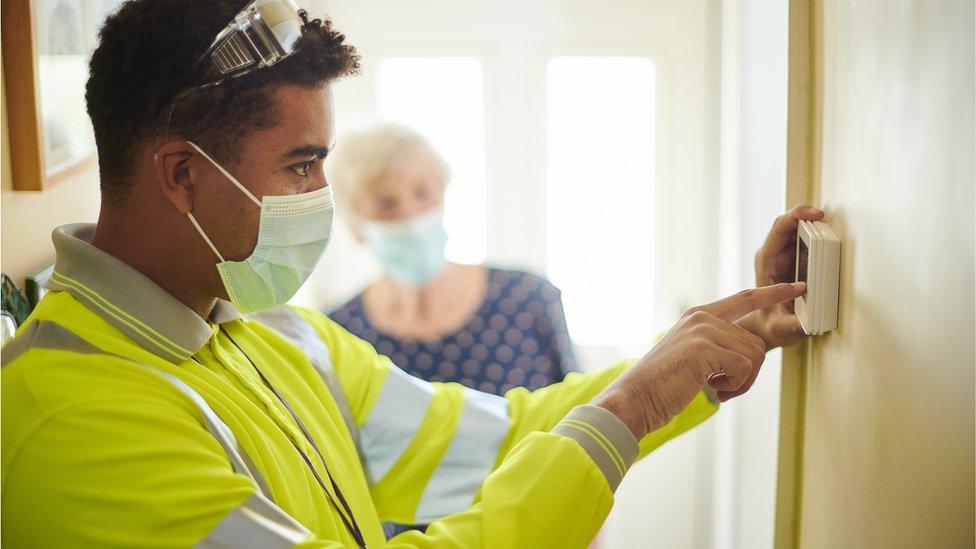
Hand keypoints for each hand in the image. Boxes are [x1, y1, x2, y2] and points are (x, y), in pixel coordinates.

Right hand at [593, 282, 806, 438]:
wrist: (635, 399)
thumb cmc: (663, 385)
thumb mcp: (692, 355)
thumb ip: (717, 345)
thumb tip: (751, 353)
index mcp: (699, 316)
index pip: (744, 298)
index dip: (773, 293)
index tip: (798, 287)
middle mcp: (702, 317)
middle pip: (756, 341)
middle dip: (747, 373)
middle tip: (721, 386)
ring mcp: (703, 330)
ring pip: (754, 356)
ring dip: (741, 382)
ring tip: (713, 387)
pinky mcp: (704, 348)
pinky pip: (745, 369)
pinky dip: (734, 387)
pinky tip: (711, 389)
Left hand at [737, 205, 824, 350]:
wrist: (767, 327)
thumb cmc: (770, 325)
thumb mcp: (780, 328)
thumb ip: (792, 327)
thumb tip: (807, 324)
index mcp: (766, 262)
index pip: (779, 230)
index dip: (797, 216)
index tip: (817, 214)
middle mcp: (774, 255)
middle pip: (790, 225)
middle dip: (809, 217)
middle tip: (829, 221)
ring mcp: (785, 256)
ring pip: (800, 232)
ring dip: (817, 229)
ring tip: (832, 235)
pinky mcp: (796, 260)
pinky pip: (808, 243)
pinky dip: (820, 240)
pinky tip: (831, 246)